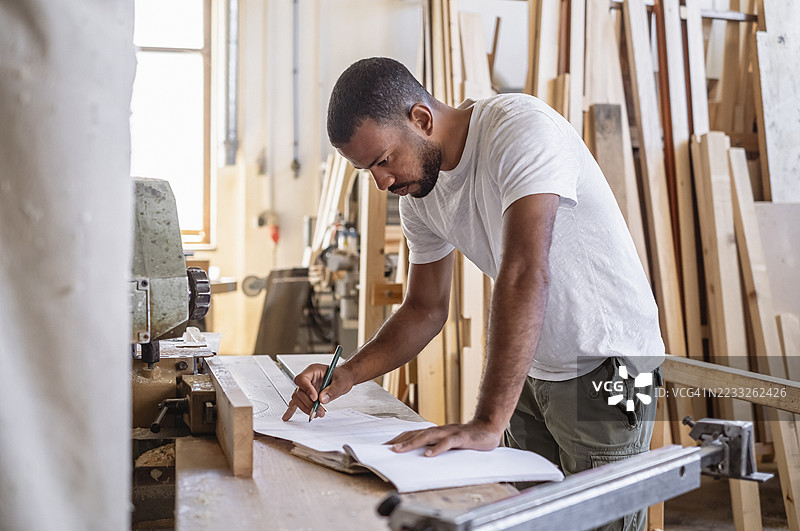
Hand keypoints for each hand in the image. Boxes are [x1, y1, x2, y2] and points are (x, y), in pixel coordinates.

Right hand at [281, 363, 353, 420]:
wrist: (344, 379)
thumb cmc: (342, 376)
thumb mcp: (341, 381)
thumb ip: (332, 390)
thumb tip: (322, 399)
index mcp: (313, 371)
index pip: (302, 379)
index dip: (306, 389)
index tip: (315, 399)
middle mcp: (307, 379)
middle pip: (299, 392)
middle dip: (308, 403)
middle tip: (319, 411)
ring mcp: (306, 387)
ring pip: (298, 399)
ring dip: (306, 408)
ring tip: (317, 414)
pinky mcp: (307, 396)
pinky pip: (297, 402)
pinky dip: (292, 410)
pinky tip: (287, 416)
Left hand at [385, 419, 503, 456]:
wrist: (488, 428)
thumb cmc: (467, 438)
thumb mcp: (448, 443)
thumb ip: (435, 447)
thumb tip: (419, 456)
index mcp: (435, 432)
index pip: (413, 433)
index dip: (399, 439)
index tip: (385, 446)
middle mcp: (439, 430)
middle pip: (416, 434)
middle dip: (400, 441)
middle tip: (386, 449)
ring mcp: (449, 432)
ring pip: (428, 436)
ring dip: (412, 443)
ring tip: (399, 450)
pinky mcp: (461, 438)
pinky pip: (448, 443)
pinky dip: (437, 448)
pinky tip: (428, 455)